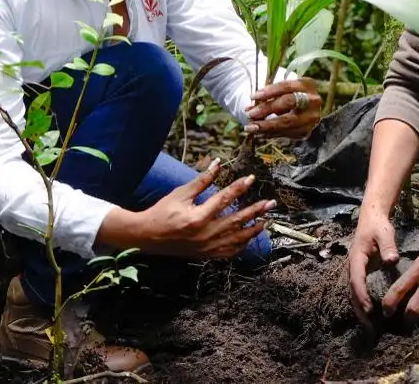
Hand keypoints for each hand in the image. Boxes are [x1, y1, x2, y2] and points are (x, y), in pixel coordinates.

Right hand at [137, 158, 275, 257]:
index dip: (239, 187)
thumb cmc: (163, 212)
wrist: (147, 236)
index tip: (251, 179)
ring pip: (236, 239)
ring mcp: (207, 247)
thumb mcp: (181, 193)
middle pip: (236, 220)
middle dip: (255, 211)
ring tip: (266, 221)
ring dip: (253, 229)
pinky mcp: (206, 254)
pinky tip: (250, 237)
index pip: (224, 199)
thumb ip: (202, 180)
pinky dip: (241, 245)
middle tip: (270, 203)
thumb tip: (218, 163)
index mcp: (198, 216)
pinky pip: (229, 252)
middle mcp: (205, 233)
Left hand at [244, 77, 321, 138]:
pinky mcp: (306, 131)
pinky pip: (286, 133)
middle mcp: (313, 100)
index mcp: (306, 84)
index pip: (287, 86)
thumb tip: (250, 108)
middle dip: (267, 108)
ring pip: (287, 122)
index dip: (269, 91)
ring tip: (251, 127)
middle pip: (289, 102)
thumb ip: (269, 96)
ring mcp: (311, 117)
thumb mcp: (281, 91)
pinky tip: (260, 132)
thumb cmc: (288, 96)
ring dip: (266, 125)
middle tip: (250, 114)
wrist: (303, 110)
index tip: (253, 96)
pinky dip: (271, 133)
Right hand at [348, 211, 399, 326]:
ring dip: (361, 310)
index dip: (362, 295)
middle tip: (369, 327)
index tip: (369, 309)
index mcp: (356, 258)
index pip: (357, 280)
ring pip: (355, 294)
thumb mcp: (384, 234)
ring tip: (370, 328)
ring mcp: (356, 271)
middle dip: (359, 310)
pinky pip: (361, 291)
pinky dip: (364, 304)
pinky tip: (373, 315)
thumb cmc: (378, 226)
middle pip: (353, 292)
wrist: (371, 218)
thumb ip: (388, 246)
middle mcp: (353, 267)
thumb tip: (392, 260)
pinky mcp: (362, 273)